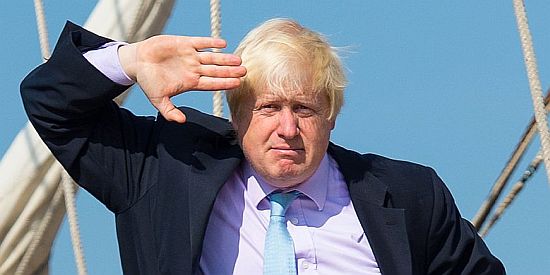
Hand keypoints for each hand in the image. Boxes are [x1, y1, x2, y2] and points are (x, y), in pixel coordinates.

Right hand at [118, 35, 245, 122]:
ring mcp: (191, 56)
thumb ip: (169, 111)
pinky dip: (211, 43)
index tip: (237, 84)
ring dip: (225, 58)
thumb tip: (181, 121)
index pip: (212, 84)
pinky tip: (223, 44)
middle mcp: (194, 69)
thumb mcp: (158, 100)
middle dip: (230, 71)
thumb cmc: (149, 81)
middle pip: (216, 71)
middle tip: (245, 71)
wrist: (138, 62)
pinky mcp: (184, 43)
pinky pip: (201, 42)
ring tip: (238, 59)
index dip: (225, 83)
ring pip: (212, 58)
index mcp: (191, 82)